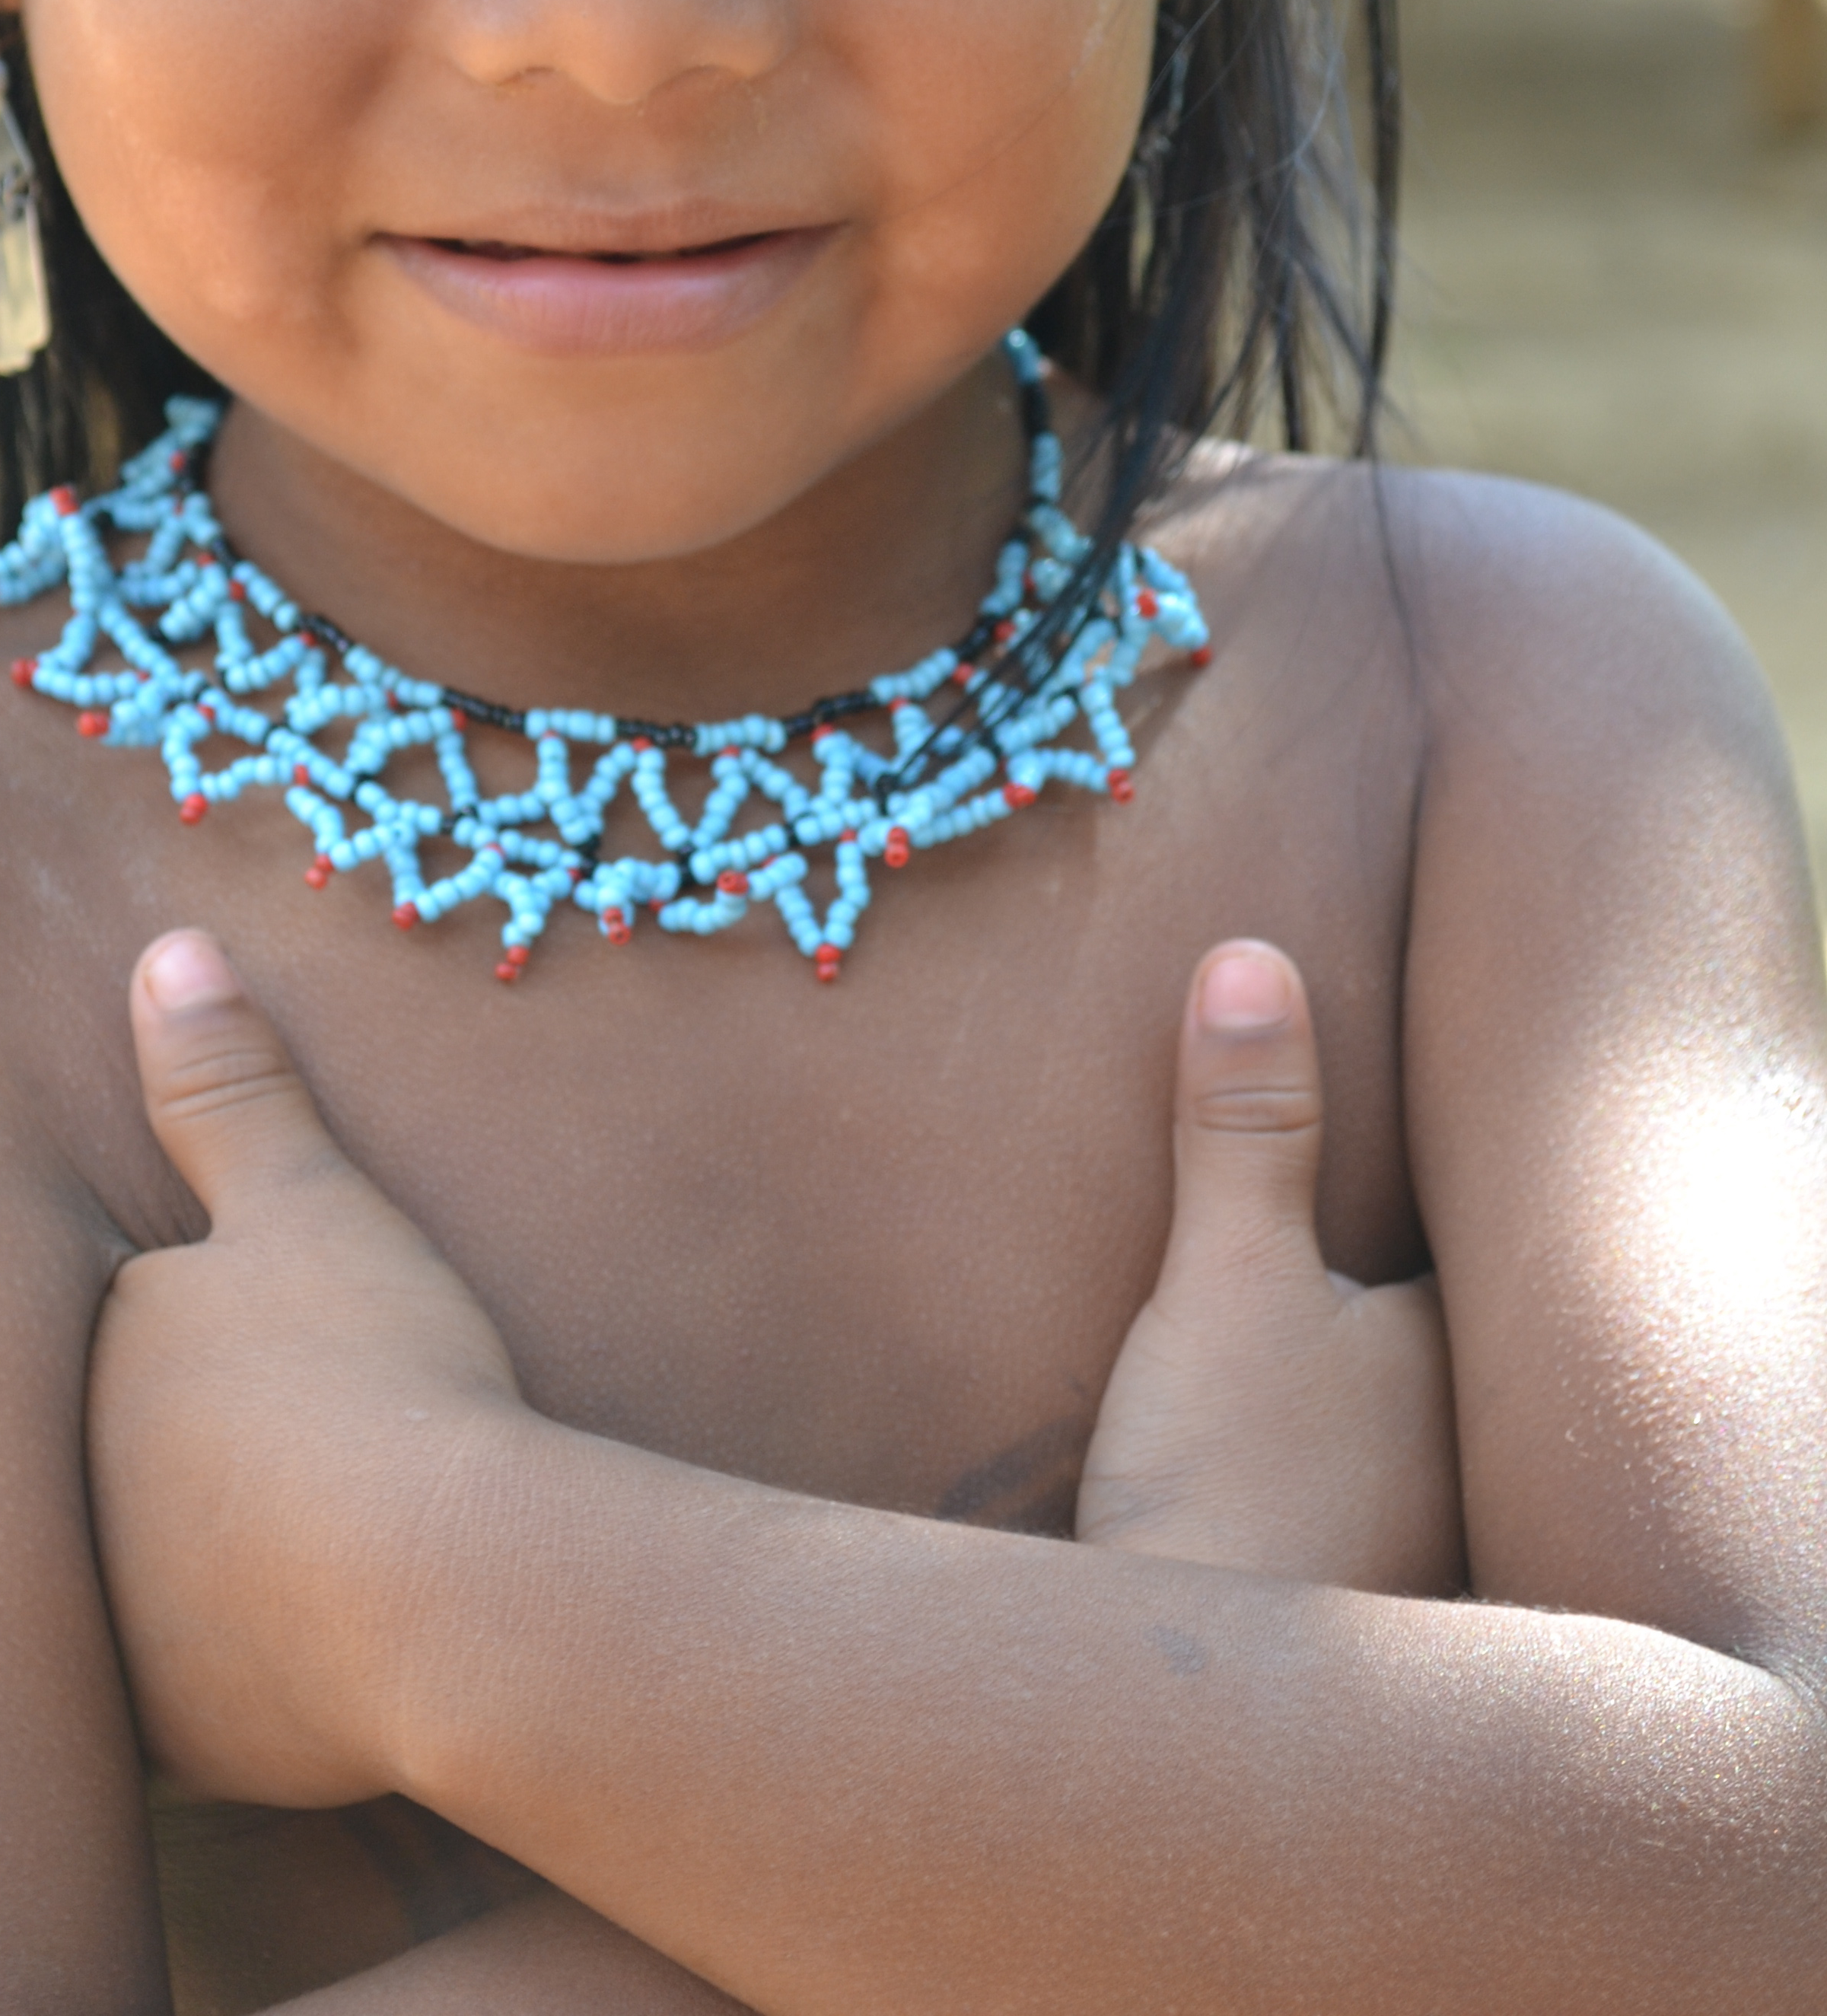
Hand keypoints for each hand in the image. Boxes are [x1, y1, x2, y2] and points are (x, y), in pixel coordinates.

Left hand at [86, 932, 526, 1808]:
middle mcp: (65, 1500)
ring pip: (132, 1583)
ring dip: (175, 1570)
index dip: (169, 1327)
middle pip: (98, 1459)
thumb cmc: (375, 1368)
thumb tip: (170, 947)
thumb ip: (229, 1085)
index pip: (105, 1329)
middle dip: (142, 1452)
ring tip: (262, 1550)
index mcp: (89, 1359)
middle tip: (250, 1447)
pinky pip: (190, 1693)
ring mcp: (112, 1631)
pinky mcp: (177, 1740)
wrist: (447, 1584)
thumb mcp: (309, 1201)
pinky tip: (293, 1648)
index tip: (239, 1339)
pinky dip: (230, 1671)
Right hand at [1075, 940, 1464, 1594]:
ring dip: (1356, 1349)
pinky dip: (1313, 1424)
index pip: (1496, 1230)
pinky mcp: (1331, 1579)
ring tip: (1297, 1279)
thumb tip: (1251, 953)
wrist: (1176, 1718)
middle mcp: (1468, 1448)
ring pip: (1397, 1397)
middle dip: (1404, 1253)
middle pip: (1450, 1316)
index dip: (1462, 1160)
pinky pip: (1340, 1463)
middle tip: (1347, 1169)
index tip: (1424, 1082)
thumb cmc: (1235, 1492)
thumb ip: (1241, 1124)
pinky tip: (1258, 1408)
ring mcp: (1406, 1524)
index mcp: (1471, 1363)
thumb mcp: (1225, 1280)